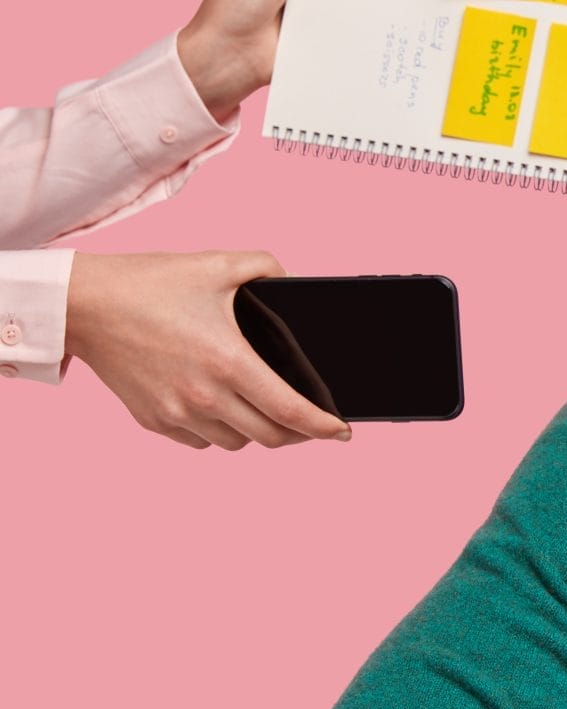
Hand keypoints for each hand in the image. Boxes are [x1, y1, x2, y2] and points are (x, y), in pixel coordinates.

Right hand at [64, 251, 350, 449]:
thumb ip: (264, 268)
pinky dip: (218, 432)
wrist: (83, 304)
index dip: (323, 426)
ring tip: (262, 410)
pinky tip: (221, 409)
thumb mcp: (215, 265)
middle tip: (308, 421)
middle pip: (270, 437)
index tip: (342, 431)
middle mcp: (205, 395)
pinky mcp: (153, 421)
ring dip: (256, 432)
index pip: (291, 410)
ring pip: (236, 443)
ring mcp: (177, 413)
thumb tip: (291, 281)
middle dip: (298, 433)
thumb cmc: (149, 283)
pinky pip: (200, 442)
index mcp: (228, 361)